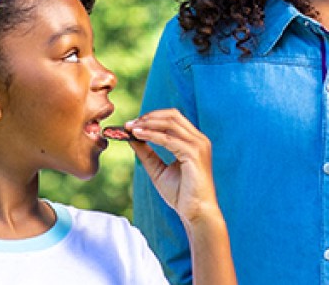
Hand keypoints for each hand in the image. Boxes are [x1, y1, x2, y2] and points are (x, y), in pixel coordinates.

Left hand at [128, 109, 218, 225]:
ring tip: (131, 128)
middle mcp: (198, 140)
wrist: (196, 213)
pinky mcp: (194, 154)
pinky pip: (169, 139)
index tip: (132, 124)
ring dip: (148, 124)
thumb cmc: (181, 194)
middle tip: (130, 124)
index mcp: (193, 141)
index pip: (173, 118)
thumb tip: (131, 138)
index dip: (152, 117)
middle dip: (149, 117)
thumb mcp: (158, 170)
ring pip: (170, 124)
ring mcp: (198, 145)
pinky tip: (138, 136)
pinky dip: (152, 135)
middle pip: (172, 116)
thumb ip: (147, 153)